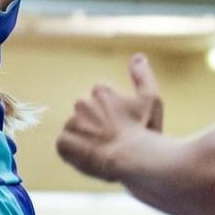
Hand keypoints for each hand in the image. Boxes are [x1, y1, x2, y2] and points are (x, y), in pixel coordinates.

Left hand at [56, 54, 163, 180]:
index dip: (113, 119)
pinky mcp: (63, 142)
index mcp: (100, 91)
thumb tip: (138, 56)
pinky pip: (65, 146)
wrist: (133, 158)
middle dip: (96, 128)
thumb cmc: (144, 130)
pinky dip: (74, 153)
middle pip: (87, 117)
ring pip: (76, 132)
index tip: (123, 129)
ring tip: (104, 153)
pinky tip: (91, 158)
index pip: (102, 104)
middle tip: (113, 142)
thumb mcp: (151, 99)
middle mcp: (82, 102)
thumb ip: (143, 76)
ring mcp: (72, 122)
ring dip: (85, 141)